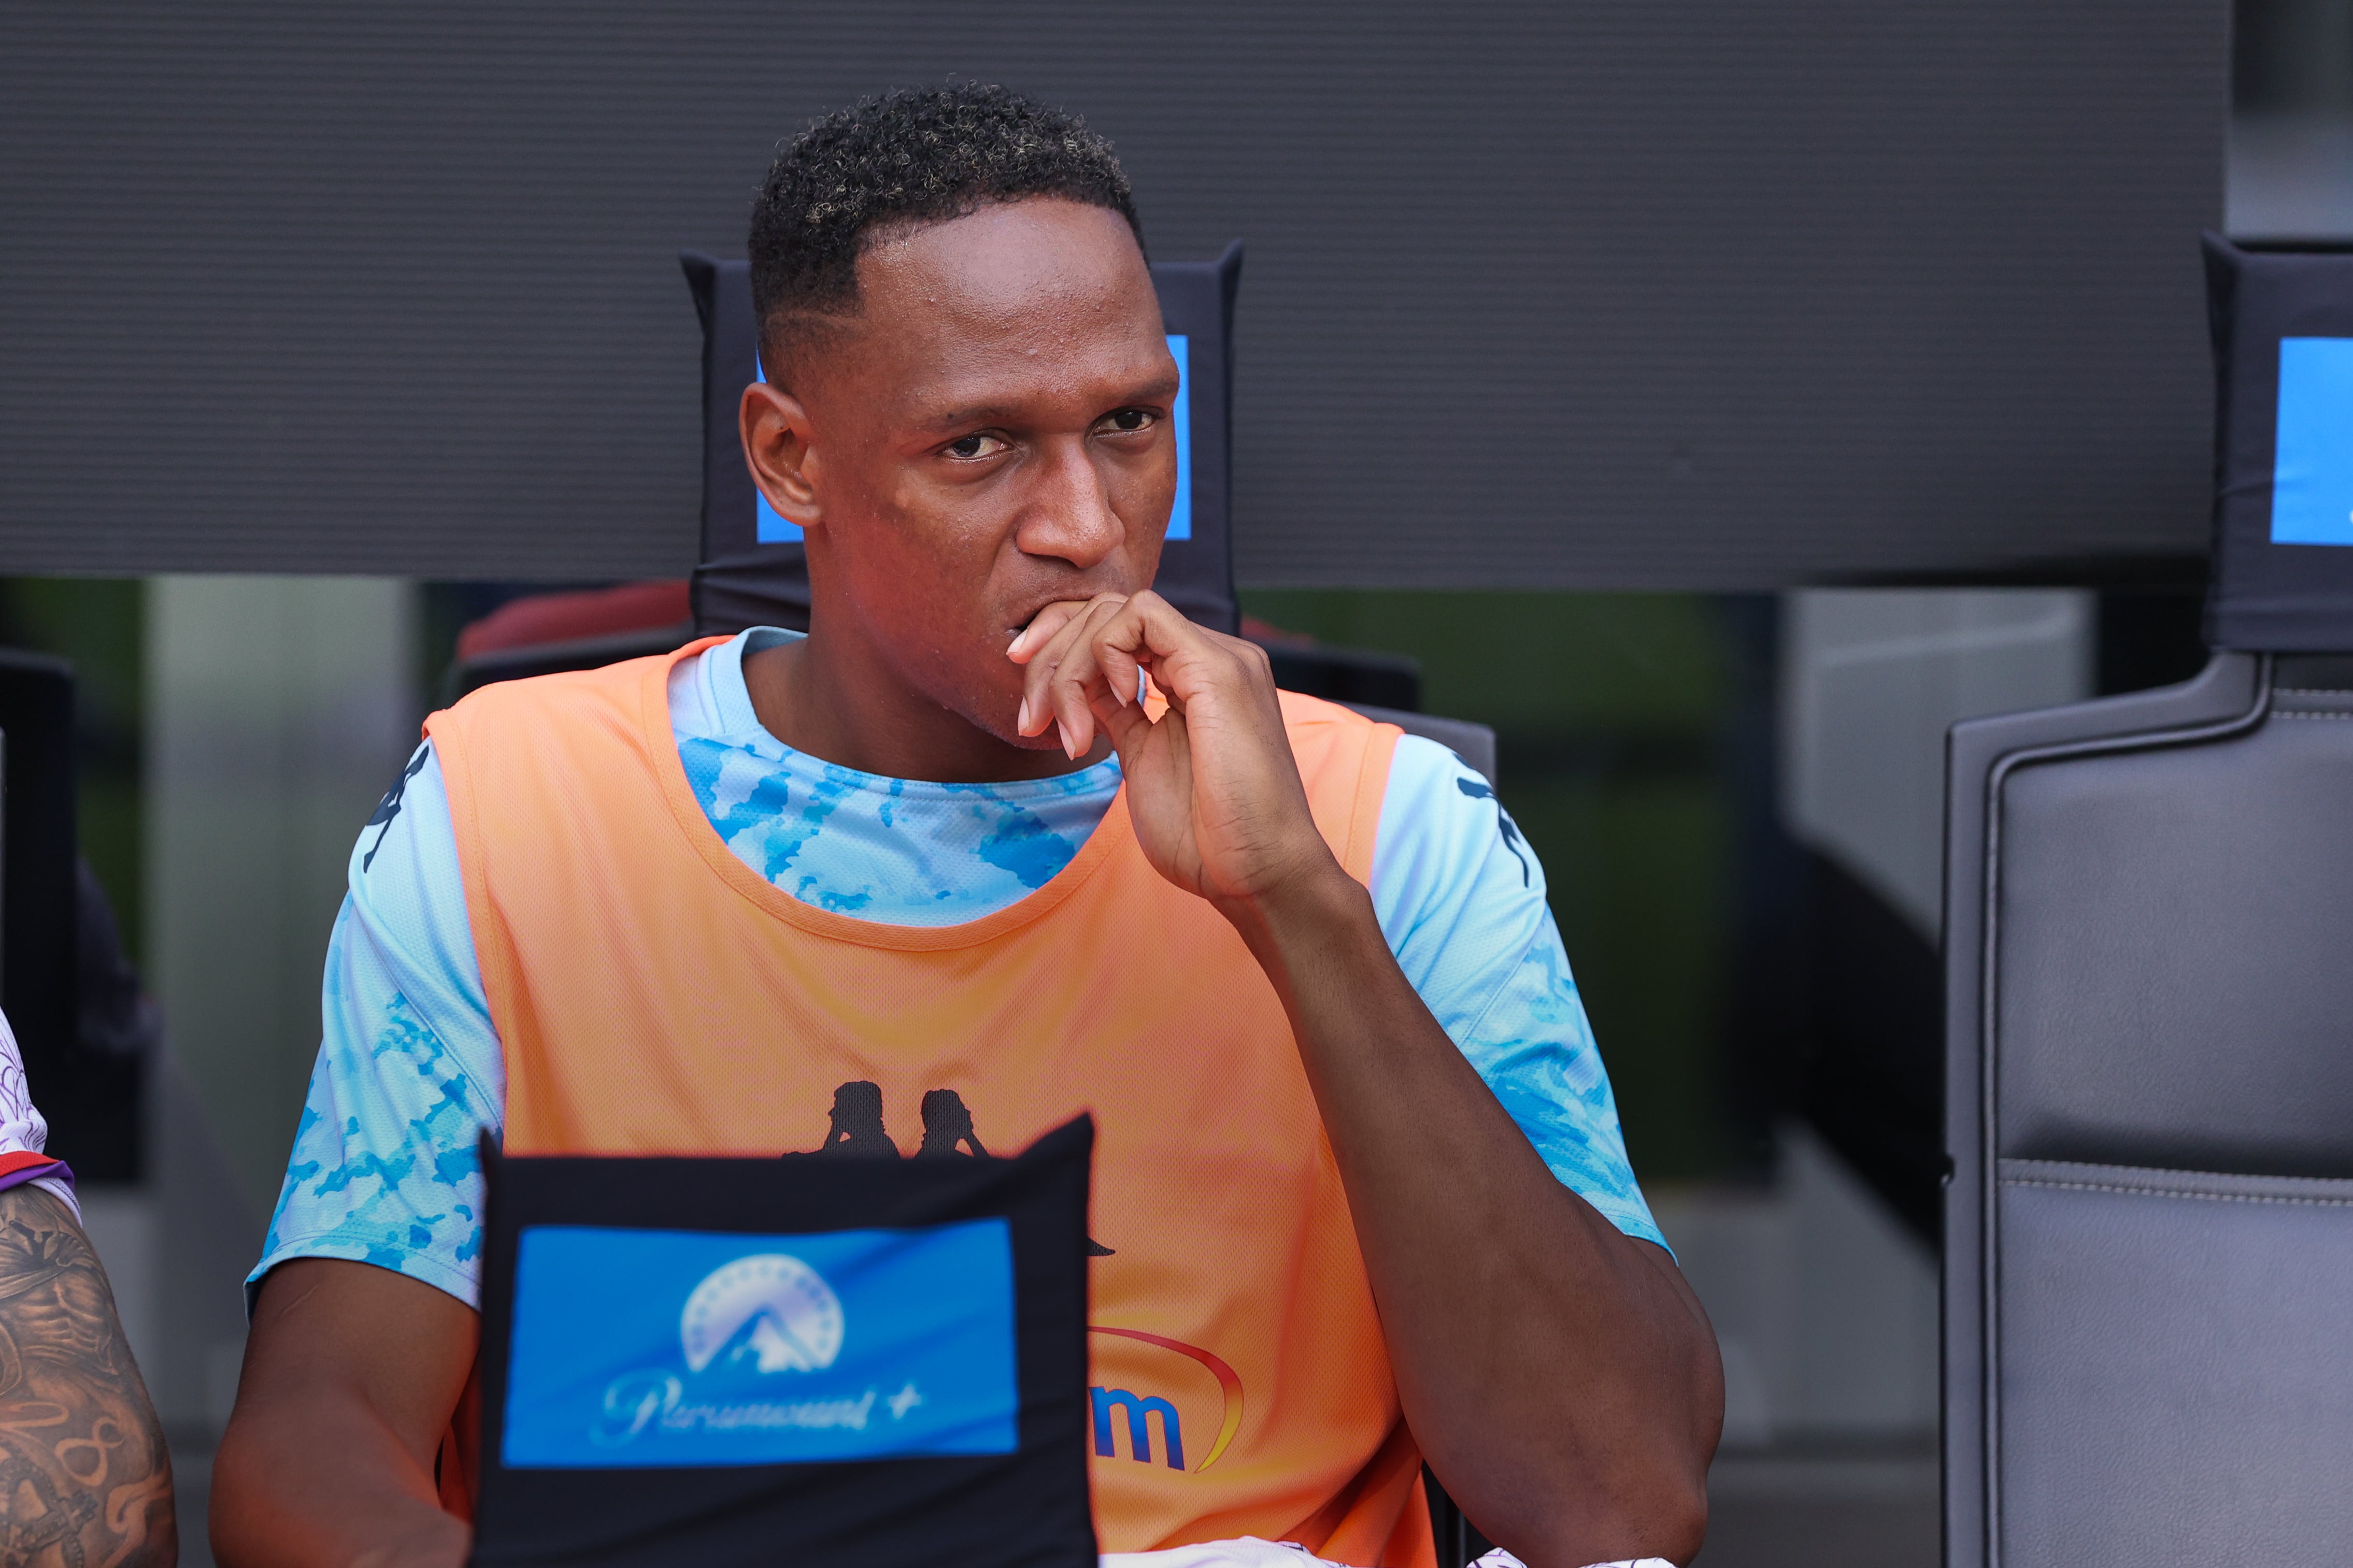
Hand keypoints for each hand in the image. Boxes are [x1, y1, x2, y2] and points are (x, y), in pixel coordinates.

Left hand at [1008, 591, 1343, 911]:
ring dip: (1068, 665)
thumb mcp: (1144, 761)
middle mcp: (1210, 657)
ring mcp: (1218, 657)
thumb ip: (1119, 715)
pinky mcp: (1217, 670)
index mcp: (1196, 677)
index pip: (1117, 626)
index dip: (1059, 647)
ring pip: (1117, 610)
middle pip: (1107, 611)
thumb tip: (1082, 688)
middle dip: (1050, 659)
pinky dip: (1105, 653)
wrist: (1258, 875)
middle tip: (1031, 721)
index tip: (1029, 700)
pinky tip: (1111, 704)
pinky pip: (1143, 618)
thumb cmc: (1208, 837)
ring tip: (1068, 731)